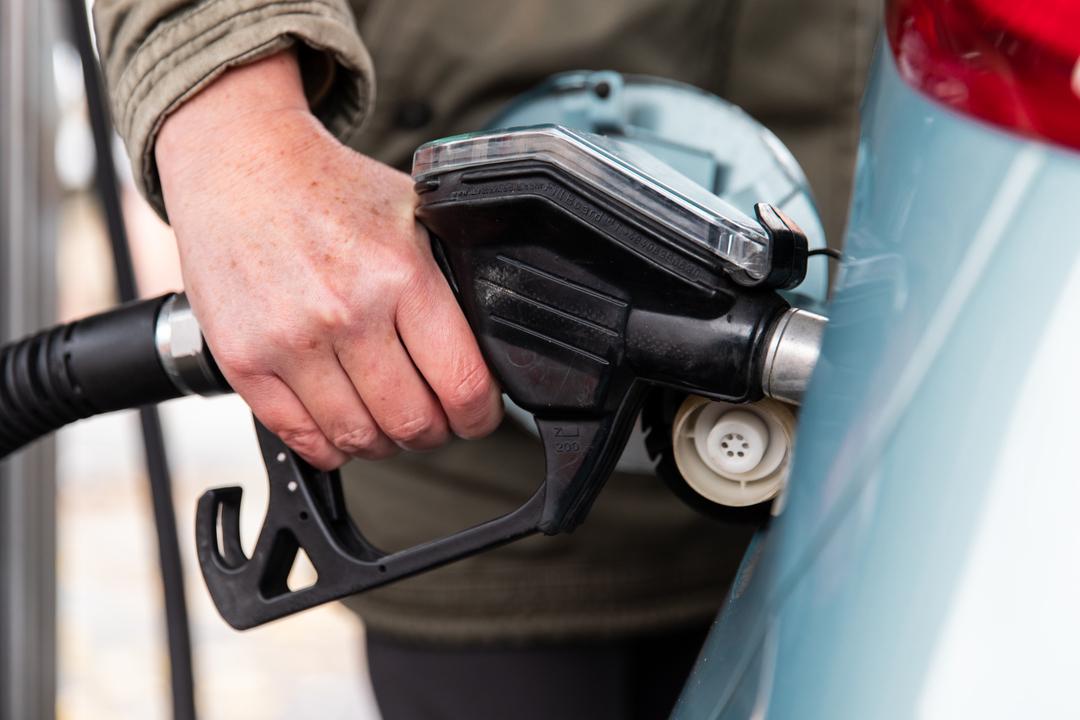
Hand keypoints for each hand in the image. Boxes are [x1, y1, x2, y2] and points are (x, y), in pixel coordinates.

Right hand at [155, 50, 502, 468]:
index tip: (477, 414)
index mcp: (401, 275)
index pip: (463, 384)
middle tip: (434, 420)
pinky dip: (329, 446)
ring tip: (388, 423)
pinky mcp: (245, 360)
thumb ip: (451, 276)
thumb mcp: (415, 212)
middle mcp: (347, 312)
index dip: (480, 415)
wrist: (239, 163)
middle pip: (413, 423)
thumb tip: (490, 339)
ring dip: (383, 442)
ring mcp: (291, 341)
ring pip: (358, 438)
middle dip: (435, 432)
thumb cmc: (327, 189)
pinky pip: (300, 436)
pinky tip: (341, 428)